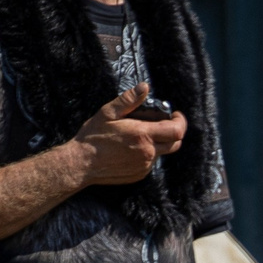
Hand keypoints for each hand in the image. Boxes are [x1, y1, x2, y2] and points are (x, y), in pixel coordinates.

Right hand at [72, 84, 187, 186]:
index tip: (175, 115)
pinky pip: (151, 162)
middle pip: (176, 143)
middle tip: (162, 123)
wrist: (82, 164)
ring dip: (159, 143)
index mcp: (143, 135)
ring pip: (163, 153)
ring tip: (141, 134)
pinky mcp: (139, 175)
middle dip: (174, 132)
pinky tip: (132, 148)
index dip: (180, 121)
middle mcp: (148, 152)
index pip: (177, 131)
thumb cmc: (93, 137)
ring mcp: (144, 166)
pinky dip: (148, 153)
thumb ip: (129, 100)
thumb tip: (145, 87)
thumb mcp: (108, 112)